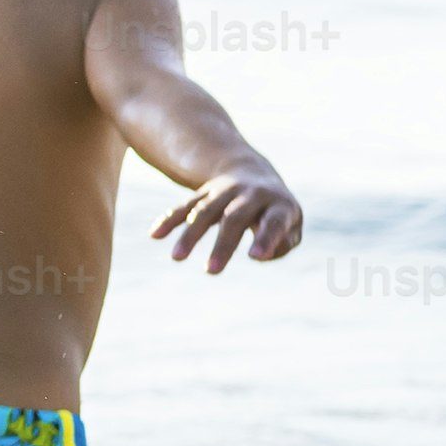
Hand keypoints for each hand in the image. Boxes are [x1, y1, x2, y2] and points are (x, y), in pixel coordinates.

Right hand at [151, 163, 304, 272]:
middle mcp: (251, 194)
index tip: (255, 257)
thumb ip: (283, 243)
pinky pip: (185, 206)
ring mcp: (225, 191)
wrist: (253, 174)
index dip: (265, 238)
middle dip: (223, 245)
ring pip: (205, 212)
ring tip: (177, 258)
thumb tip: (263, 253)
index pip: (273, 221)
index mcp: (278, 204)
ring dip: (191, 234)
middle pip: (234, 218)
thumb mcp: (291, 226)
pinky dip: (170, 219)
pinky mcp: (204, 193)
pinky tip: (154, 234)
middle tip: (212, 272)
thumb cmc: (276, 213)